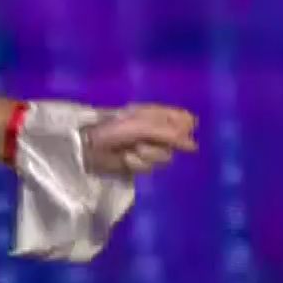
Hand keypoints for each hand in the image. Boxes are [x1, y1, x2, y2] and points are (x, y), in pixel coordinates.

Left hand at [83, 104, 197, 177]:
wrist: (88, 146)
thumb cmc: (113, 129)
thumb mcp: (142, 126)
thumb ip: (170, 134)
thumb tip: (194, 146)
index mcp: (156, 114)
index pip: (185, 119)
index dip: (184, 127)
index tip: (176, 133)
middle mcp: (156, 130)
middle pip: (179, 142)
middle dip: (162, 144)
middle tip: (146, 141)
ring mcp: (149, 147)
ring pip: (166, 157)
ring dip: (148, 155)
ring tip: (132, 150)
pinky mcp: (140, 164)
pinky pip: (151, 167)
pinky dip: (138, 164)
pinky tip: (126, 159)